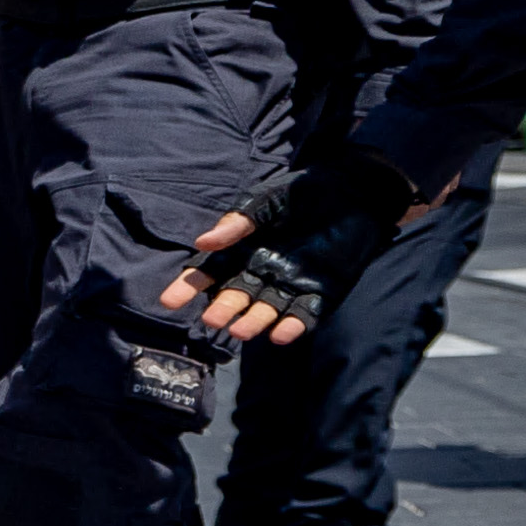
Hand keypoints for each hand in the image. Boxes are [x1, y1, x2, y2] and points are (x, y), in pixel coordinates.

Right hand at [156, 156, 426, 346]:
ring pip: (268, 310)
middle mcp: (263, 271)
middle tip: (213, 320)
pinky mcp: (322, 292)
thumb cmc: (304, 192)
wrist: (355, 190)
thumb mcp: (267, 200)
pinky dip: (293, 326)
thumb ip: (239, 221)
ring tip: (240, 332)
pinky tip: (280, 334)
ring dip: (254, 323)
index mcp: (244, 250)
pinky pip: (305, 315)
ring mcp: (292, 284)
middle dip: (224, 309)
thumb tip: (203, 241)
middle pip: (237, 296)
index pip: (211, 271)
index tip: (169, 301)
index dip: (191, 286)